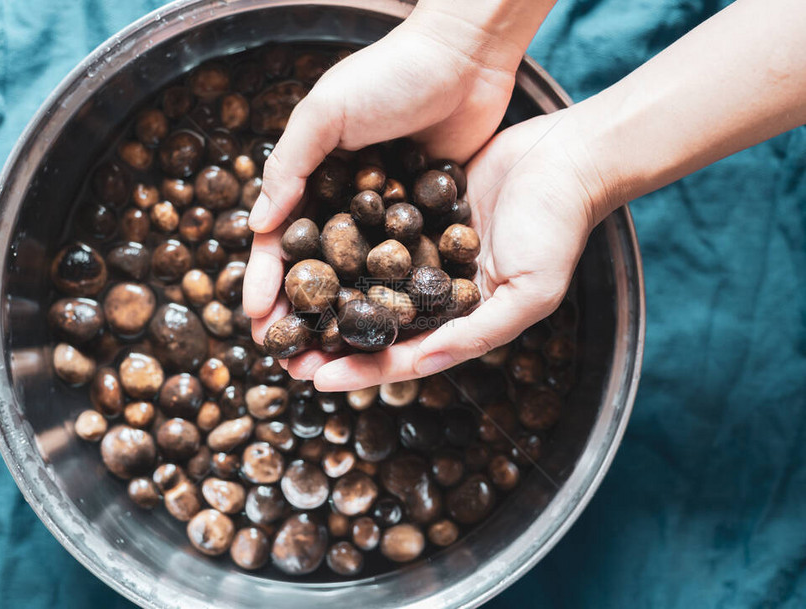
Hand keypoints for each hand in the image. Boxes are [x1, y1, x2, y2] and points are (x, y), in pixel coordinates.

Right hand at [242, 14, 524, 338]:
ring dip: (345, 320)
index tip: (257, 322)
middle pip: (319, 272)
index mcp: (313, 178)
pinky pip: (406, 268)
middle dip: (301, 316)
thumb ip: (291, 165)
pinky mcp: (428, 222)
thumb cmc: (390, 74)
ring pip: (360, 280)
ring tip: (333, 359)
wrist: (465, 57)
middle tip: (289, 358)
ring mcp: (388, 218)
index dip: (266, 282)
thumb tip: (257, 225)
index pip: (280, 242)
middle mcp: (345, 204)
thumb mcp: (326, 111)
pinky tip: (389, 333)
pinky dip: (395, 300)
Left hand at [287, 108, 610, 389]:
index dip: (359, 368)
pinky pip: (372, 228)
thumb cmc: (558, 229)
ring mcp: (425, 248)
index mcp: (460, 317)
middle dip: (330, 338)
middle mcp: (436, 288)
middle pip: (373, 321)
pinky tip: (305, 243)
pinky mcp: (417, 207)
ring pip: (364, 277)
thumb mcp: (528, 292)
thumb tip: (422, 362)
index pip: (402, 353)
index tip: (313, 377)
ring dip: (326, 292)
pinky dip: (341, 239)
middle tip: (282, 352)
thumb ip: (477, 332)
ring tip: (282, 305)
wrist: (568, 157)